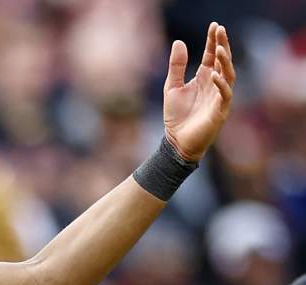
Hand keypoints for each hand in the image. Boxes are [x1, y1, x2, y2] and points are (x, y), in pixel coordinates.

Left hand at [163, 22, 234, 161]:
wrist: (176, 142)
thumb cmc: (176, 116)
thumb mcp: (172, 87)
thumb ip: (176, 66)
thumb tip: (179, 42)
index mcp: (204, 78)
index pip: (212, 56)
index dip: (214, 41)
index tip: (215, 25)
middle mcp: (215, 85)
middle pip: (223, 61)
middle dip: (223, 45)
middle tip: (221, 30)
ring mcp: (219, 97)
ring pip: (229, 75)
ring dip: (225, 62)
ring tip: (219, 48)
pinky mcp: (220, 111)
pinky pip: (225, 95)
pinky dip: (221, 85)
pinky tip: (214, 75)